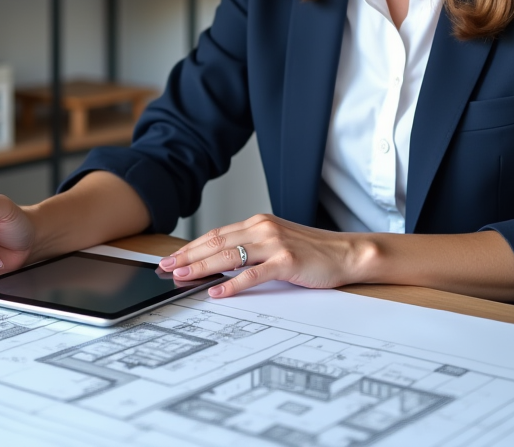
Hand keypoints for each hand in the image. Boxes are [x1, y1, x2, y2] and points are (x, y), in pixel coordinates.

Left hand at [158, 214, 373, 297]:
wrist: (347, 253)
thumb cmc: (313, 252)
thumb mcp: (277, 243)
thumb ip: (251, 248)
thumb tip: (219, 263)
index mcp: (258, 223)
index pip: (216, 234)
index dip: (191, 246)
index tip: (172, 257)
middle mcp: (263, 229)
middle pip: (216, 242)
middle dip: (188, 256)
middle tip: (166, 267)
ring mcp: (274, 243)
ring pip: (229, 255)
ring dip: (201, 267)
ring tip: (182, 277)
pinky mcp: (286, 261)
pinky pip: (253, 274)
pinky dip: (232, 283)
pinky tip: (217, 291)